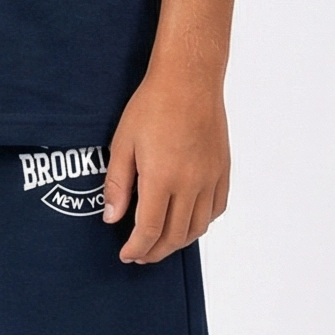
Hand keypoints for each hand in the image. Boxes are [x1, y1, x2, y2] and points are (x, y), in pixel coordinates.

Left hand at [102, 68, 230, 263]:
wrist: (189, 80)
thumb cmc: (153, 106)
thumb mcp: (123, 143)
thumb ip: (118, 185)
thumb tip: (112, 219)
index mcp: (162, 178)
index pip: (150, 230)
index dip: (137, 248)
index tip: (127, 254)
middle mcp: (191, 183)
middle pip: (176, 235)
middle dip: (156, 251)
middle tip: (140, 254)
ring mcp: (211, 178)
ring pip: (198, 227)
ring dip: (179, 241)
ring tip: (162, 242)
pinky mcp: (222, 169)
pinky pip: (216, 208)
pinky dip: (202, 222)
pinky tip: (188, 221)